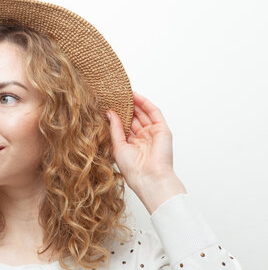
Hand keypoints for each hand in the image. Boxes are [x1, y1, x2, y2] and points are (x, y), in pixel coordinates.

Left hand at [106, 91, 186, 213]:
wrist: (149, 178)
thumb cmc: (133, 169)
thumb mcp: (117, 146)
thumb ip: (115, 128)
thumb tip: (110, 113)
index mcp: (132, 145)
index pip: (124, 126)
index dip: (117, 115)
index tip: (107, 104)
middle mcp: (143, 139)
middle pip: (134, 118)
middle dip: (125, 106)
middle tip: (114, 94)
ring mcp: (153, 134)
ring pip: (143, 113)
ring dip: (134, 102)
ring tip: (123, 91)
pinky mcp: (162, 130)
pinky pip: (154, 112)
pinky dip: (145, 103)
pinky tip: (135, 95)